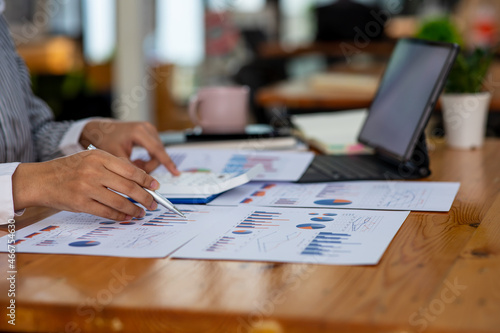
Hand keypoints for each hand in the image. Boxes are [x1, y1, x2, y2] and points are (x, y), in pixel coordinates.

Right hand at [12, 150, 159, 220]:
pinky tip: (126, 217)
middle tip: (153, 204)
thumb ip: (114, 165)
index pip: (130, 169)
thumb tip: (140, 177)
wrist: (41, 180)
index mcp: (99, 157)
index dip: (146, 180)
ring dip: (134, 209)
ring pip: (120, 201)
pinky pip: (107, 212)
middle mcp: (94, 171)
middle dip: (145, 197)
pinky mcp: (81, 203)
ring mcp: (87, 188)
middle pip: (129, 187)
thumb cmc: (69, 169)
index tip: (156, 187)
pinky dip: (120, 216)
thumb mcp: (91, 158)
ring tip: (142, 212)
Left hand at [79, 119, 179, 174]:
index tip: (175, 172)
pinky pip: (155, 150)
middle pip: (158, 153)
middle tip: (138, 172)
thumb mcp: (115, 156)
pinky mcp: (149, 133)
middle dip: (150, 166)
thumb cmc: (105, 139)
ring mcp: (149, 130)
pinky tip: (136, 161)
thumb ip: (129, 168)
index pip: (157, 150)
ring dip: (148, 163)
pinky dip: (148, 158)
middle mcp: (147, 129)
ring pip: (157, 153)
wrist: (101, 129)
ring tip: (134, 165)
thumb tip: (140, 182)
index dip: (167, 163)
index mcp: (139, 131)